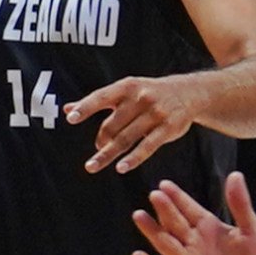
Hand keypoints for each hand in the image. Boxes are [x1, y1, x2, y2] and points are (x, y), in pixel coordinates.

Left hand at [66, 70, 204, 175]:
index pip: (101, 97)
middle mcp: (140, 98)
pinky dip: (133, 158)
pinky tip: (121, 167)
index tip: (71, 118)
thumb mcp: (125, 91)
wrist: (188, 92)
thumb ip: (97, 101)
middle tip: (96, 150)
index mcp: (126, 87)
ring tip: (93, 165)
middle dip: (101, 140)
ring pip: (126, 138)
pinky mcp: (168, 128)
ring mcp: (155, 113)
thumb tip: (67, 109)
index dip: (85, 108)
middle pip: (112, 124)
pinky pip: (147, 146)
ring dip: (108, 154)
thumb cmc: (149, 93)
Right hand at [130, 175, 255, 254]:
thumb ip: (240, 204)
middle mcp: (194, 243)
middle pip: (174, 223)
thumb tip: (235, 174)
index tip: (164, 184)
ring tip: (138, 215)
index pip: (189, 209)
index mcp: (209, 228)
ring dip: (152, 230)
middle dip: (165, 209)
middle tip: (155, 195)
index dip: (177, 197)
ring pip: (165, 244)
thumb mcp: (252, 230)